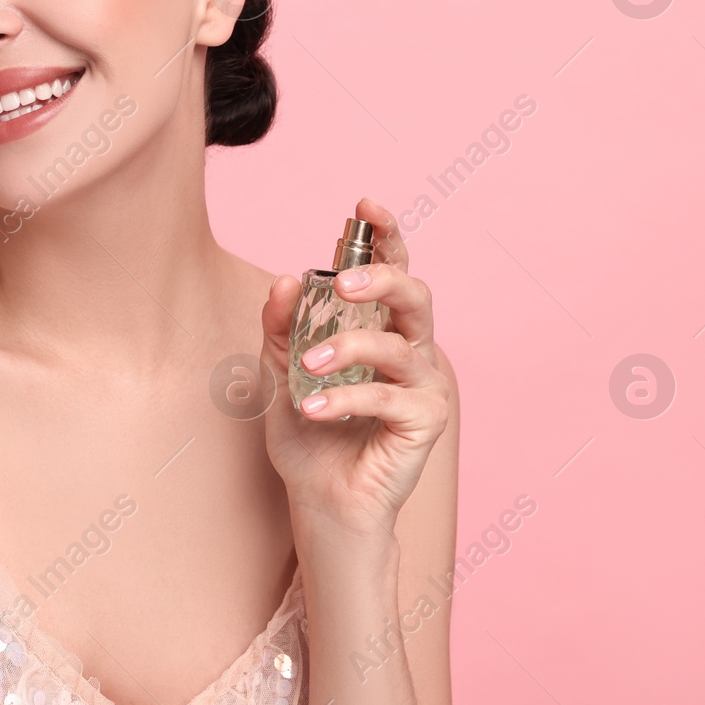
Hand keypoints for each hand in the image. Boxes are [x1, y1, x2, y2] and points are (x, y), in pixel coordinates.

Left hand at [259, 197, 452, 540]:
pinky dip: (345, 398)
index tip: (365, 204)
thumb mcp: (279, 371)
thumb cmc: (307, 434)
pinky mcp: (426, 421)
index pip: (391, 269)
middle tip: (345, 283)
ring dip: (348, 349)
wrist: (318, 499)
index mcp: (380, 326)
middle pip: (416, 295)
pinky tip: (311, 408)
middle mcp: (409, 348)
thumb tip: (284, 278)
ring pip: (398, 345)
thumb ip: (280, 326)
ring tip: (307, 366)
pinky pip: (389, 396)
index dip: (386, 234)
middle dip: (383, 278)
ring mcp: (423, 383)